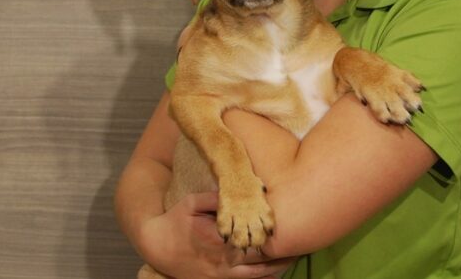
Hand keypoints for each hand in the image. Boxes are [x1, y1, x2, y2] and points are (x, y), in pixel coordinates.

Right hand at [137, 192, 295, 278]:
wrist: (156, 247)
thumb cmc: (175, 221)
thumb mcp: (191, 203)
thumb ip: (216, 198)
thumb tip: (241, 190)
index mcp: (219, 240)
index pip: (254, 242)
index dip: (274, 239)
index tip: (293, 230)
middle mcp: (223, 261)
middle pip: (261, 263)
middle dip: (283, 256)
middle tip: (304, 245)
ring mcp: (221, 275)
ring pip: (257, 277)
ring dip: (277, 269)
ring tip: (295, 257)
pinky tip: (276, 271)